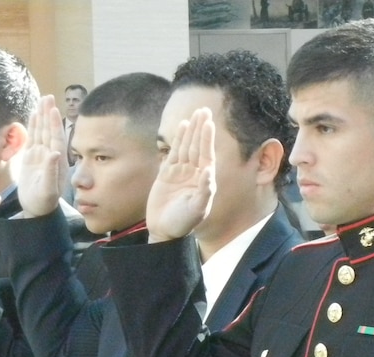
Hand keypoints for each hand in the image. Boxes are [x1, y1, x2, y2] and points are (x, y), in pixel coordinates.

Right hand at [18, 95, 66, 217]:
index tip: (53, 109)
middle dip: (48, 114)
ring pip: (41, 132)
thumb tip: (54, 153)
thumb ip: (51, 171)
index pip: (56, 138)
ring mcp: (41, 155)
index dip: (54, 124)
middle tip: (48, 97)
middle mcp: (50, 155)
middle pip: (49, 130)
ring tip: (42, 100)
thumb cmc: (44, 203)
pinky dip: (33, 126)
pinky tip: (33, 115)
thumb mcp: (48, 189)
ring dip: (41, 116)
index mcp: (56, 162)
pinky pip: (33, 138)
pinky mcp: (32, 158)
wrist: (36, 210)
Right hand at [146, 107, 215, 242]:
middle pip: (198, 146)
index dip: (207, 138)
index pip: (206, 155)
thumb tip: (208, 171)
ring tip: (195, 114)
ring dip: (191, 131)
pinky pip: (174, 152)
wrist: (164, 230)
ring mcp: (180, 172)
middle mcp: (194, 173)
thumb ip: (204, 190)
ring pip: (186, 147)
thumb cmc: (183, 223)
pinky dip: (178, 139)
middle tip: (204, 110)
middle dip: (201, 129)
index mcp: (204, 180)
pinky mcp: (167, 173)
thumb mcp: (197, 209)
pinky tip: (183, 126)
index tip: (209, 122)